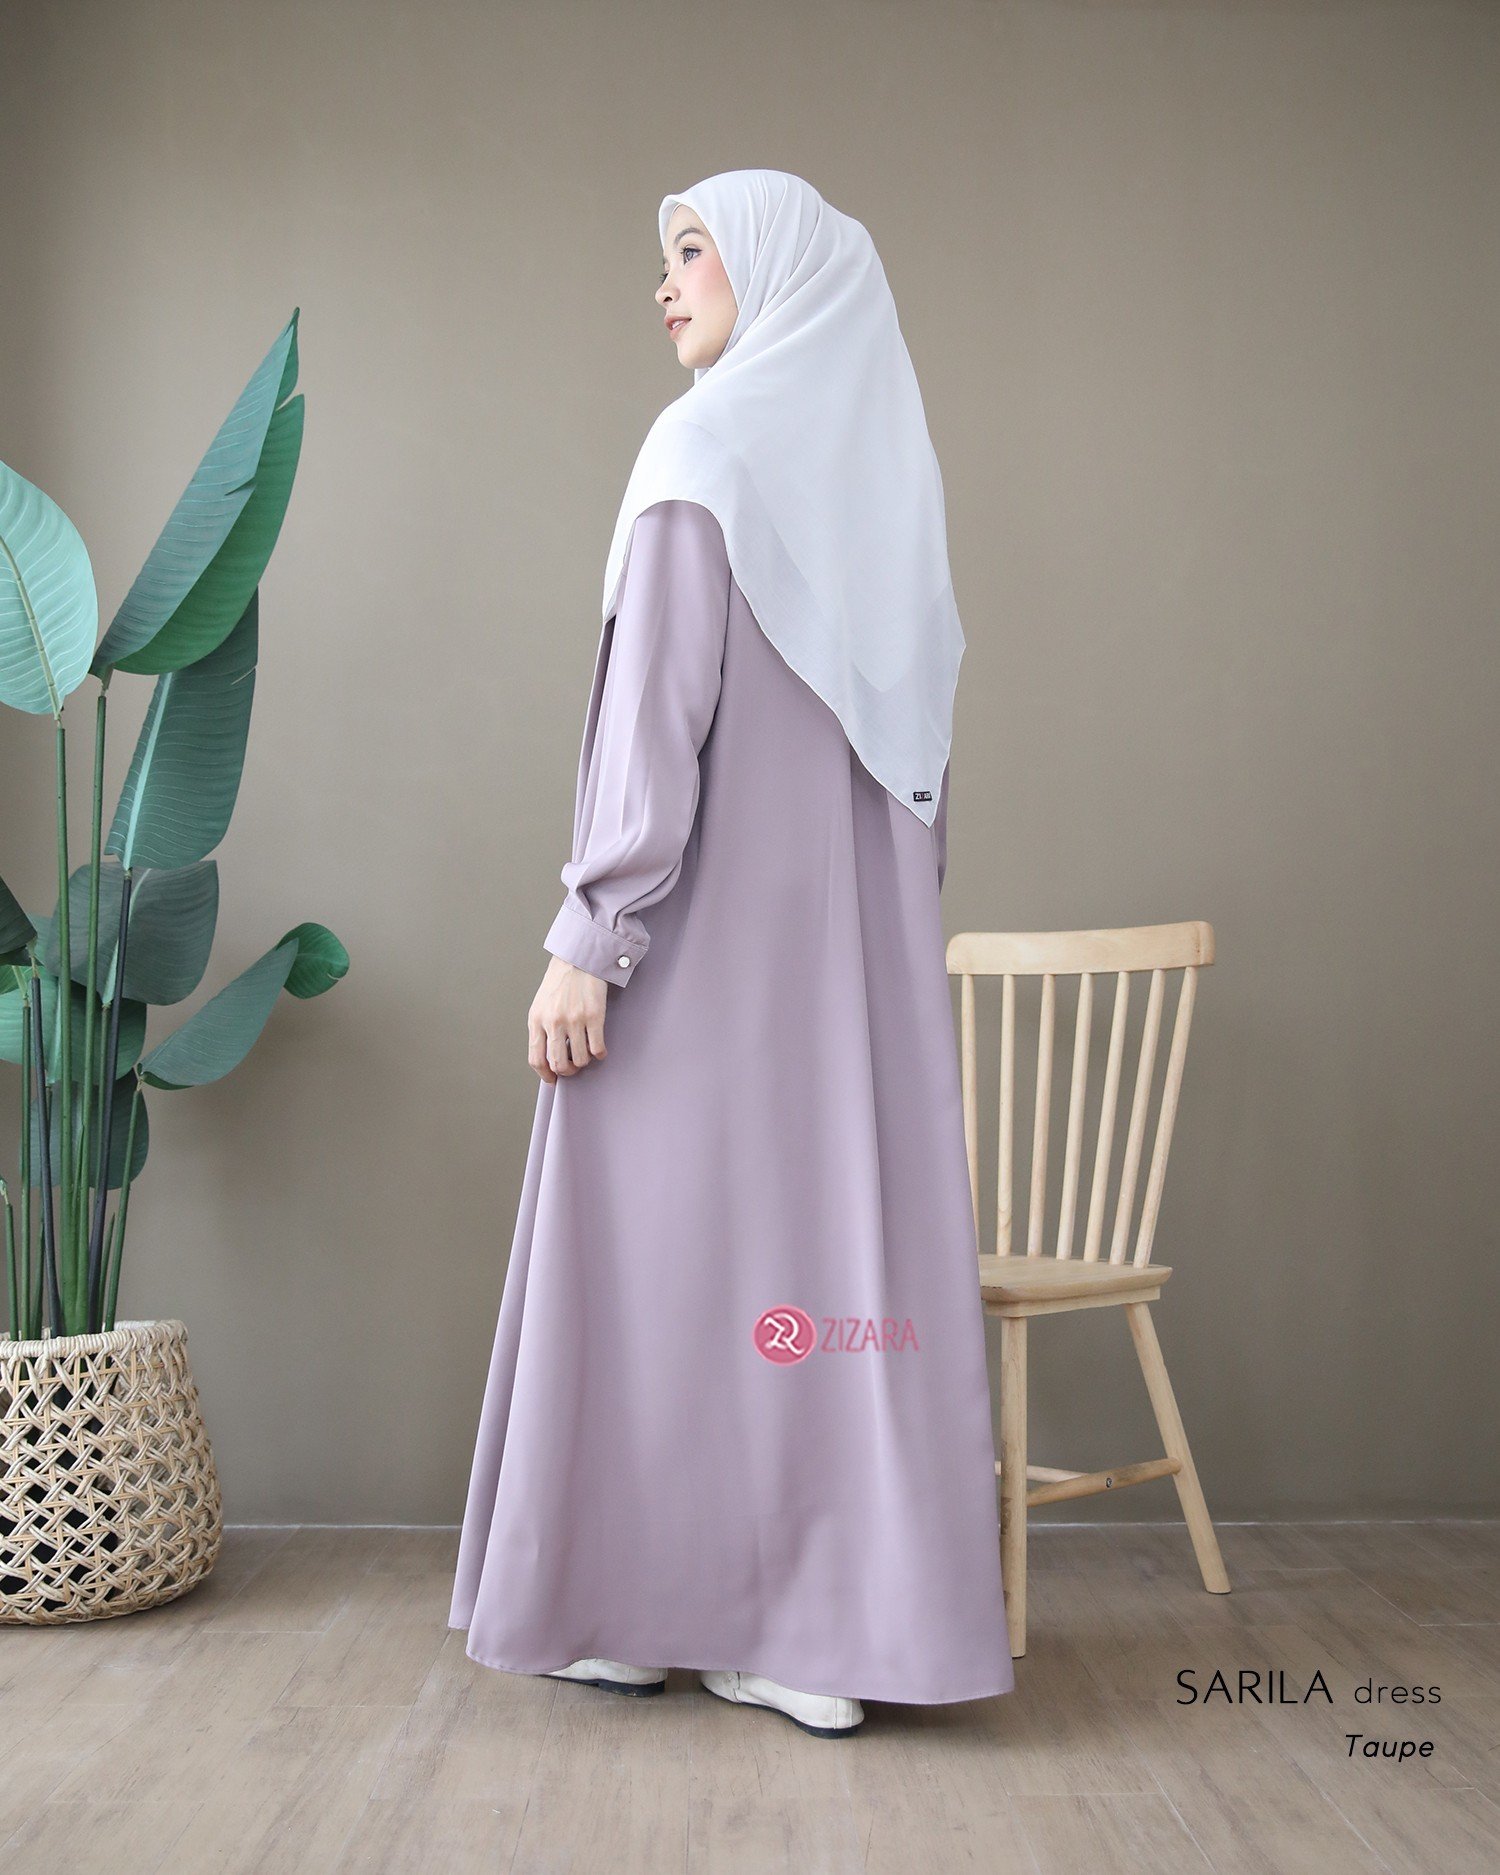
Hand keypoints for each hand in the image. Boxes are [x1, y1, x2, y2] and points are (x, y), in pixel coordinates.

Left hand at [528, 955, 608, 1081]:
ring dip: (584, 1062)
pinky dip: (599, 1054)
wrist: (577, 960)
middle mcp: (553, 1022)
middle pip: (558, 1064)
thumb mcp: (540, 1005)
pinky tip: (599, 1049)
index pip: (536, 1058)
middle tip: (573, 1067)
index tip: (553, 1078)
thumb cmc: (559, 983)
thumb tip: (547, 1057)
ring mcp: (574, 1020)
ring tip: (586, 1053)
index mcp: (536, 1020)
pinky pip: (597, 1048)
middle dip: (567, 1071)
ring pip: (580, 1059)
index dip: (545, 1074)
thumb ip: (541, 1029)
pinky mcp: (594, 1016)